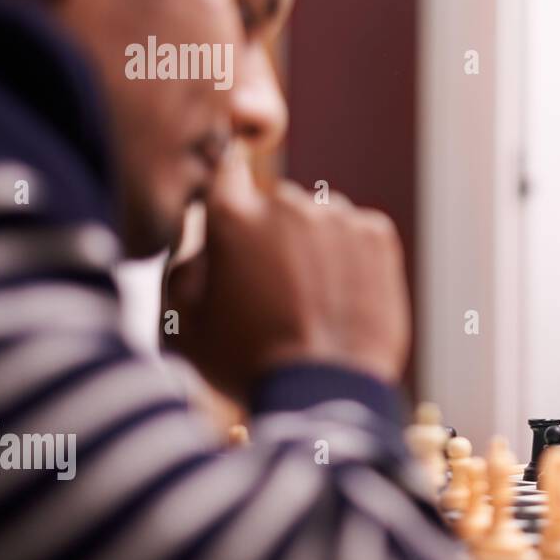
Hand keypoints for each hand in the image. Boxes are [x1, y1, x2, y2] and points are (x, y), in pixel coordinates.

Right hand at [166, 146, 409, 398]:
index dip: (229, 181)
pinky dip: (352, 256)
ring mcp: (337, 217)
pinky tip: (342, 297)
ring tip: (312, 299)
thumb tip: (202, 243)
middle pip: (276, 203)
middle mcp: (286, 204)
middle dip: (272, 233)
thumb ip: (182, 270)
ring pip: (321, 217)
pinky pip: (358, 232)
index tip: (236, 201)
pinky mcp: (377, 235)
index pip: (226, 168)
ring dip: (314, 243)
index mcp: (232, 216)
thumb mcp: (183, 325)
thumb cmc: (247, 363)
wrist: (325, 391)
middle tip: (273, 287)